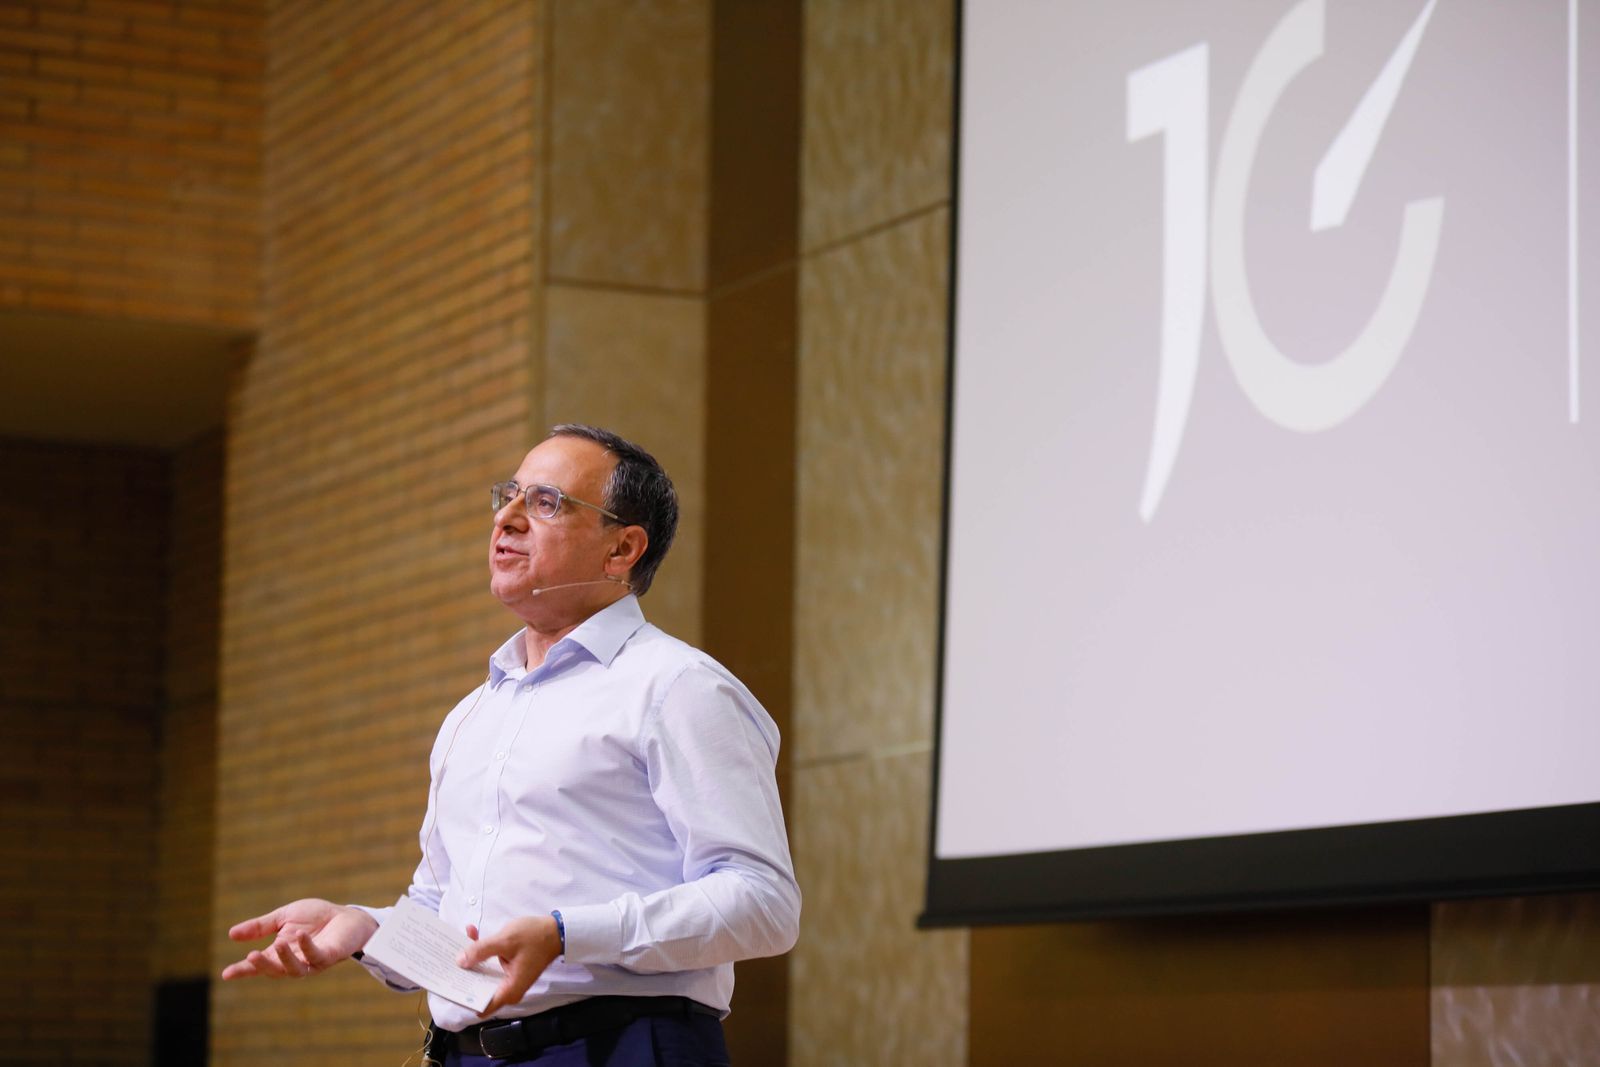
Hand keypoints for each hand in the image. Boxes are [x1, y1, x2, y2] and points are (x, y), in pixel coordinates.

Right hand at [221, 898, 377, 980]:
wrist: (346, 915)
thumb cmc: (316, 917)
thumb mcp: (284, 917)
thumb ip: (260, 926)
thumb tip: (231, 934)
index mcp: (281, 952)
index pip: (259, 965)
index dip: (243, 970)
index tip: (226, 974)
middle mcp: (295, 961)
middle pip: (274, 971)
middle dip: (262, 966)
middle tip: (251, 956)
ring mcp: (312, 961)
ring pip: (294, 970)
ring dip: (284, 959)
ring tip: (277, 944)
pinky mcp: (329, 956)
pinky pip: (316, 956)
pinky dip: (307, 947)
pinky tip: (300, 935)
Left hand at [457, 915, 562, 1017]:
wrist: (556, 930)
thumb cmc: (535, 937)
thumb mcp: (506, 941)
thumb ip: (481, 951)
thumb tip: (460, 961)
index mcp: (508, 990)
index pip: (480, 1006)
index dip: (462, 996)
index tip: (447, 985)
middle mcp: (507, 990)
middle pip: (477, 989)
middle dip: (462, 974)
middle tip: (444, 961)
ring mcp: (507, 980)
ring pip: (481, 974)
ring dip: (470, 958)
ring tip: (454, 943)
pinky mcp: (508, 970)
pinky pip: (489, 965)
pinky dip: (480, 952)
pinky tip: (472, 934)